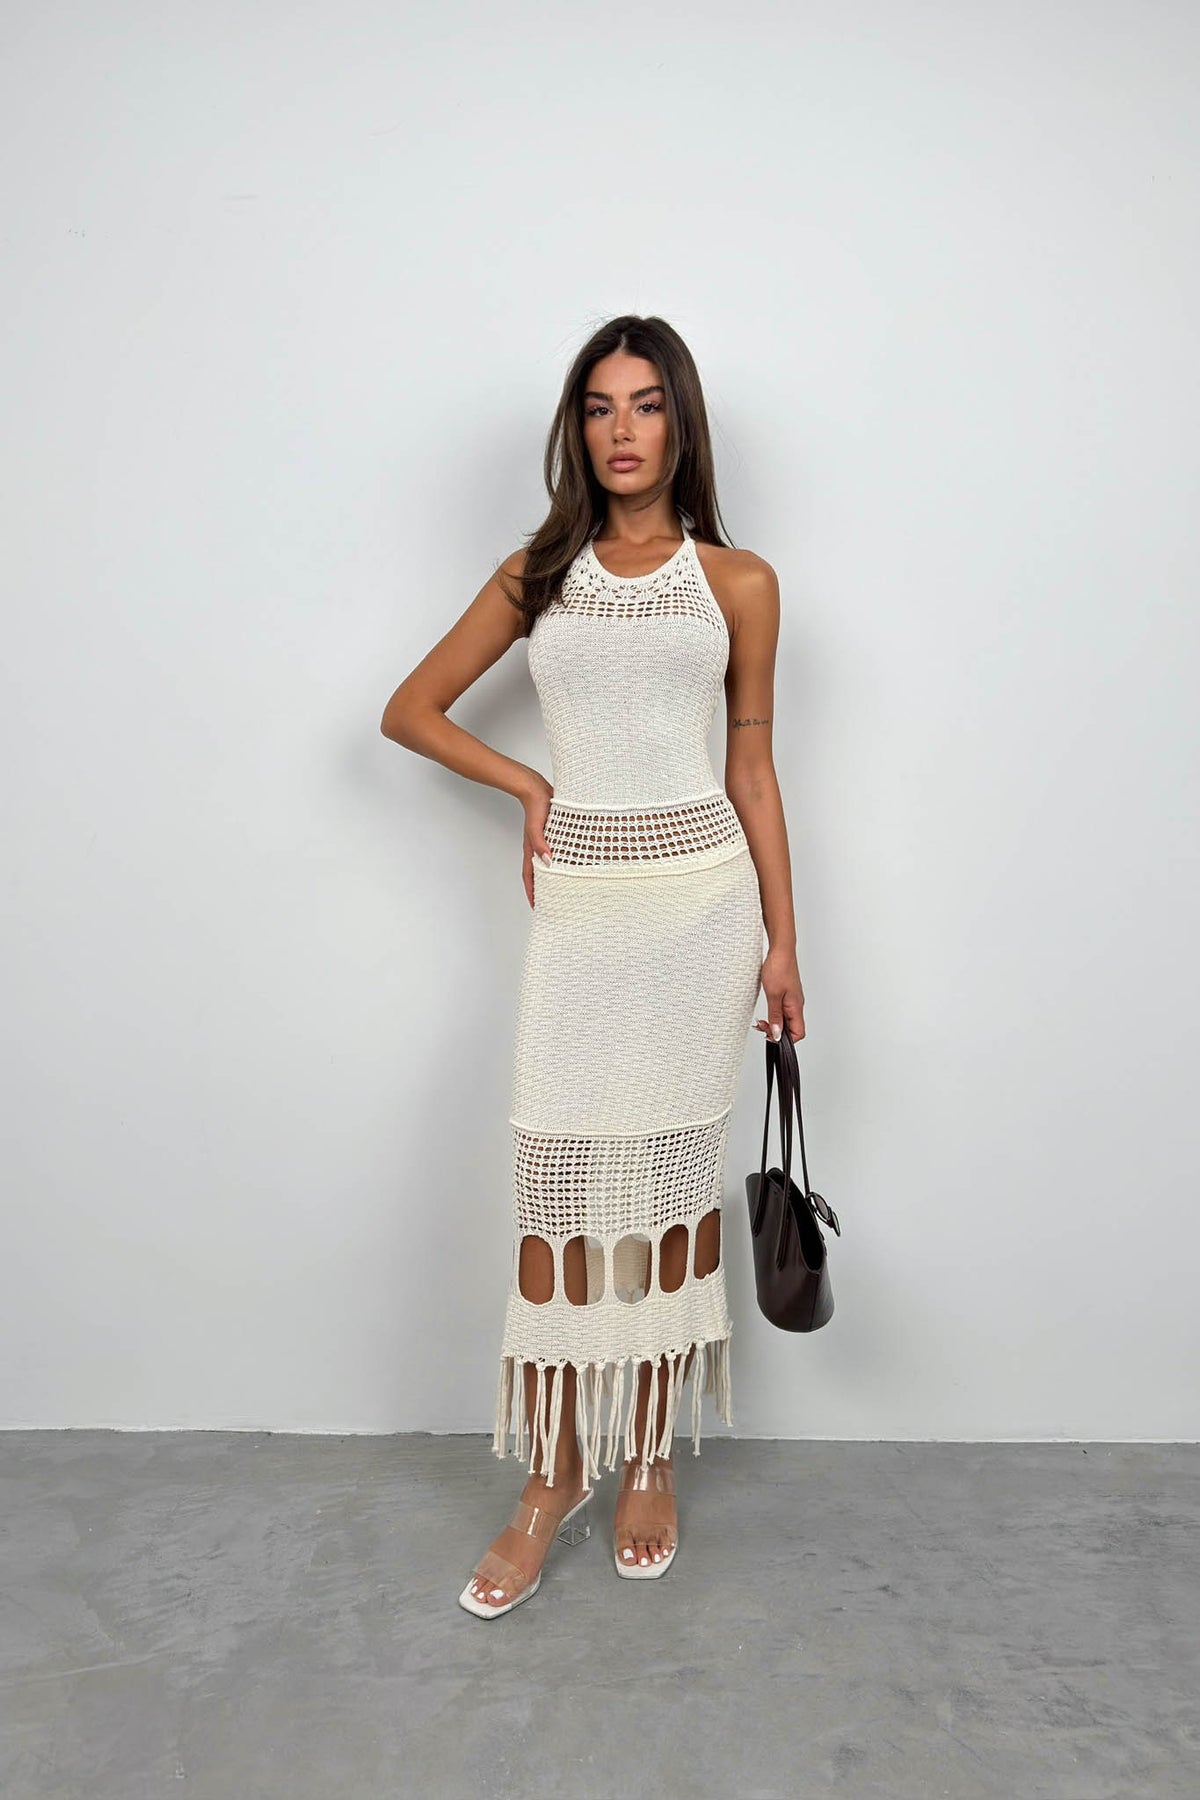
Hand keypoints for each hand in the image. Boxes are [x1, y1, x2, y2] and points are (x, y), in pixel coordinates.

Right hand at [521, 775, 554, 909]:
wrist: (536, 788)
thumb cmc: (535, 807)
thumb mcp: (537, 827)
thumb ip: (540, 844)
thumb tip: (548, 862)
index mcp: (531, 850)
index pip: (530, 877)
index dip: (532, 893)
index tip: (536, 906)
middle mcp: (537, 849)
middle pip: (538, 874)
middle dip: (542, 889)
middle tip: (552, 902)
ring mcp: (545, 842)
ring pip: (547, 864)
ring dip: (553, 876)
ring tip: (563, 888)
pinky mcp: (553, 834)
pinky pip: (556, 852)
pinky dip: (561, 861)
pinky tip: (570, 863)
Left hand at [754, 944, 805, 1041]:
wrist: (781, 949)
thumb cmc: (779, 967)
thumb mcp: (774, 995)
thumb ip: (775, 1016)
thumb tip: (777, 1033)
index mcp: (796, 1007)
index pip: (798, 1033)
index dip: (784, 1039)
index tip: (769, 1035)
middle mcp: (797, 1004)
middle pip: (791, 1027)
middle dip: (776, 1031)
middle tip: (762, 1026)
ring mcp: (793, 998)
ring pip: (786, 1018)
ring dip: (774, 1022)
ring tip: (762, 1020)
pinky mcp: (788, 992)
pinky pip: (783, 1009)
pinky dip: (774, 1012)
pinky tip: (767, 1009)